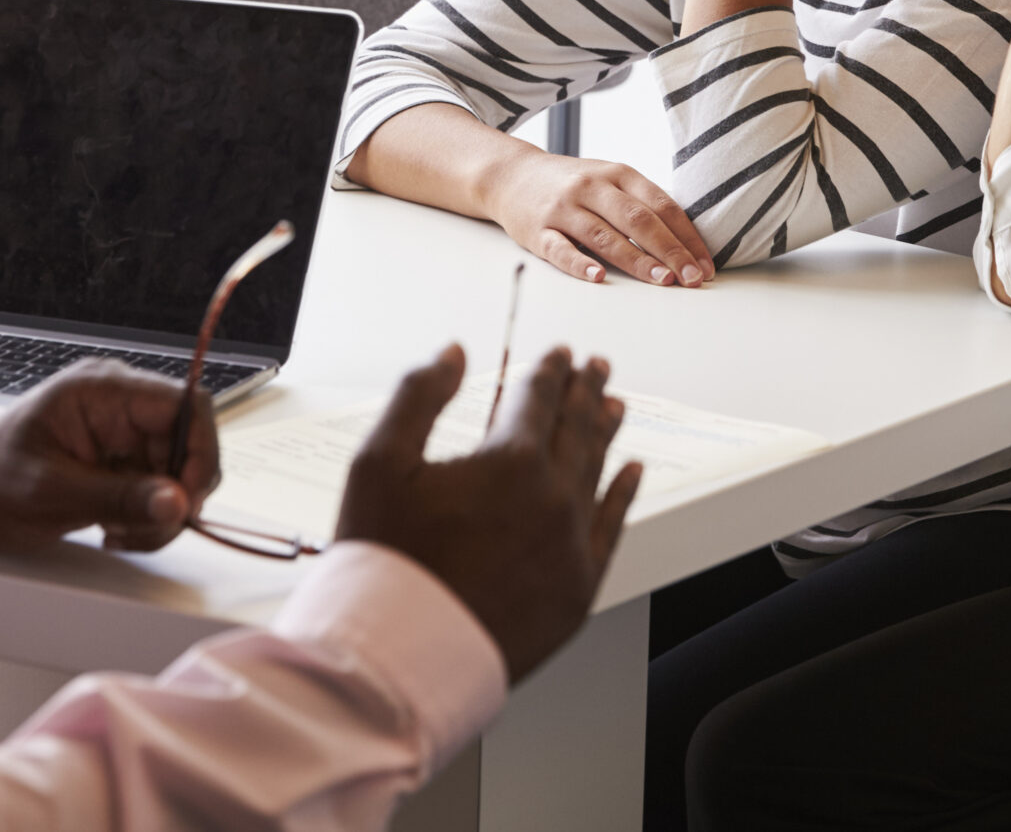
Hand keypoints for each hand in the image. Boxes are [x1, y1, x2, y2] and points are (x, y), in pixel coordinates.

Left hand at [0, 359, 220, 552]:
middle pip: (189, 442)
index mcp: (102, 390)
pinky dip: (150, 517)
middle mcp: (121, 403)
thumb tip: (177, 503)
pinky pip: (163, 487)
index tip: (187, 499)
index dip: (201, 450)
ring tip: (121, 533)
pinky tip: (117, 528)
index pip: (185, 404)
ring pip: (181, 471)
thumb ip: (118, 498)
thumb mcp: (53, 493)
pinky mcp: (127, 458)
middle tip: (149, 530)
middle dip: (177, 494)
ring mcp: (126, 431)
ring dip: (163, 512)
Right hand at [336, 344, 641, 681]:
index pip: (539, 399)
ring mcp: (571, 544)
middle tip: (597, 368)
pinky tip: (632, 472)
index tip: (560, 354)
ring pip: (598, 472)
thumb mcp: (378, 463)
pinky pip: (612, 528)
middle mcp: (553, 497)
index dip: (549, 370)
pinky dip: (623, 494)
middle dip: (586, 392)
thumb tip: (453, 354)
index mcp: (510, 461)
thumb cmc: (384, 562)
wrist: (400, 656)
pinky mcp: (577, 588)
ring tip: (616, 406)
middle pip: (576, 429)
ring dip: (606, 432)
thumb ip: (418, 396)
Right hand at [482, 148, 715, 285]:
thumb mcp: (608, 179)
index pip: (661, 205)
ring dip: (638, 260)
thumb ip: (641, 203)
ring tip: (663, 281)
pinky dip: (580, 264)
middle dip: (671, 251)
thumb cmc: (571, 184)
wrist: (511, 175)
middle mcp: (592, 188)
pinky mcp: (538, 231)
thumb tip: (685, 241)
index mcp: (618, 174)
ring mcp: (564, 209)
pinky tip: (599, 277)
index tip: (704, 265)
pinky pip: (561, 249)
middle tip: (692, 279)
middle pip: (638, 220)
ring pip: (605, 236)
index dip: (687, 236)